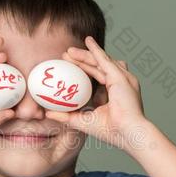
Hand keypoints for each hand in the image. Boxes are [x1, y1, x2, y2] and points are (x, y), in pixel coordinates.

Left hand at [45, 36, 148, 153]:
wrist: (127, 134)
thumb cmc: (112, 132)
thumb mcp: (82, 121)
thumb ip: (66, 117)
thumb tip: (49, 114)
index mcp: (115, 93)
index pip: (98, 76)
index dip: (84, 69)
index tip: (68, 66)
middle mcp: (120, 83)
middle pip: (99, 65)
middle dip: (82, 59)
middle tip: (66, 55)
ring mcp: (122, 78)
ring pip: (100, 61)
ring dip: (85, 54)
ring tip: (69, 51)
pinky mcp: (120, 77)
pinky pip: (105, 60)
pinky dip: (96, 51)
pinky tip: (88, 42)